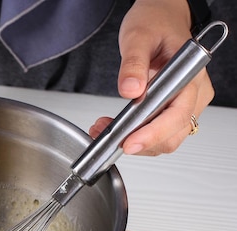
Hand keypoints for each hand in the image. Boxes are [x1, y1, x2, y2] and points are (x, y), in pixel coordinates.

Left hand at [89, 0, 214, 155]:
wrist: (160, 18)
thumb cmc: (155, 23)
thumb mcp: (138, 37)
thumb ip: (133, 64)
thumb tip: (130, 90)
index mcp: (190, 75)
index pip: (177, 115)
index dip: (153, 133)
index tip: (129, 142)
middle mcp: (194, 93)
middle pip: (173, 134)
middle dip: (139, 141)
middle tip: (107, 134)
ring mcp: (186, 103)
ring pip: (166, 139)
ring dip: (136, 141)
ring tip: (106, 128)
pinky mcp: (174, 109)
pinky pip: (159, 132)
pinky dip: (137, 135)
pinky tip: (116, 127)